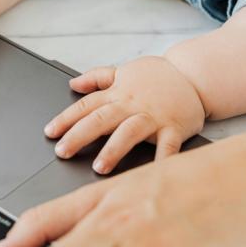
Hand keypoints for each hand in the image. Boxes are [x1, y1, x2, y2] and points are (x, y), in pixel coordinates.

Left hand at [44, 56, 205, 173]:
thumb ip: (98, 77)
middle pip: (100, 119)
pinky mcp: (174, 127)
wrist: (196, 75)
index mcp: (117, 94)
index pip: (86, 106)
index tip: (50, 133)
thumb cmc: (158, 77)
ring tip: (99, 167)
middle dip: (79, 136)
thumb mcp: (124, 71)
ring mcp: (153, 116)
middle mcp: (131, 105)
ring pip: (129, 131)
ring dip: (113, 149)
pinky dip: (161, 160)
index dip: (66, 119)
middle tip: (62, 151)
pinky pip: (168, 146)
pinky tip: (151, 175)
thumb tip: (72, 83)